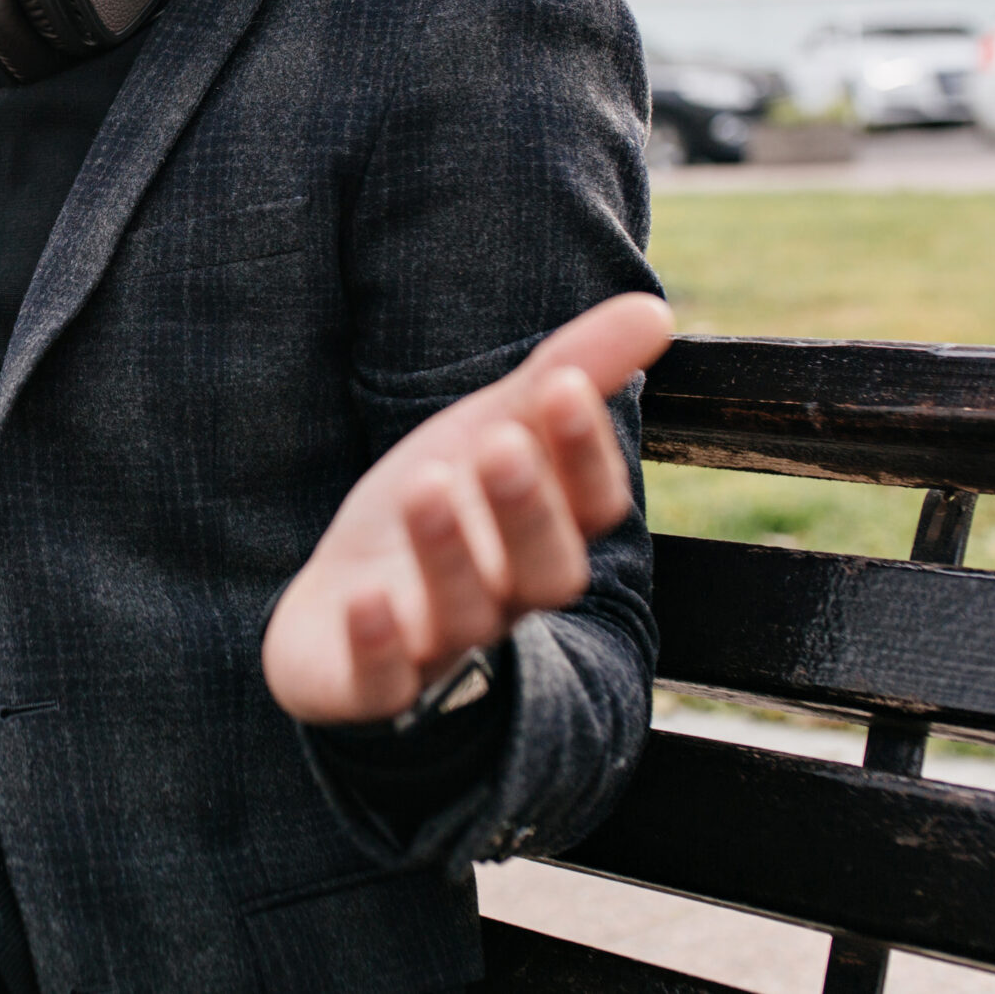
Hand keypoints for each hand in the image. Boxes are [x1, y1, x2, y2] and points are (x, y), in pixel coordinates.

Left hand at [263, 293, 672, 725]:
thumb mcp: (491, 430)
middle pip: (542, 570)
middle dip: (526, 508)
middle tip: (502, 443)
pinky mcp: (366, 684)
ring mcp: (436, 647)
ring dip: (447, 553)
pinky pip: (381, 683)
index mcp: (542, 536)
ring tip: (425, 485)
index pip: (588, 507)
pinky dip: (376, 646)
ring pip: (461, 615)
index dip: (581, 454)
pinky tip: (364, 598)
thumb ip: (567, 374)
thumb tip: (656, 310)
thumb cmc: (435, 511)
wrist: (338, 606)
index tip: (562, 386)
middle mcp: (504, 598)